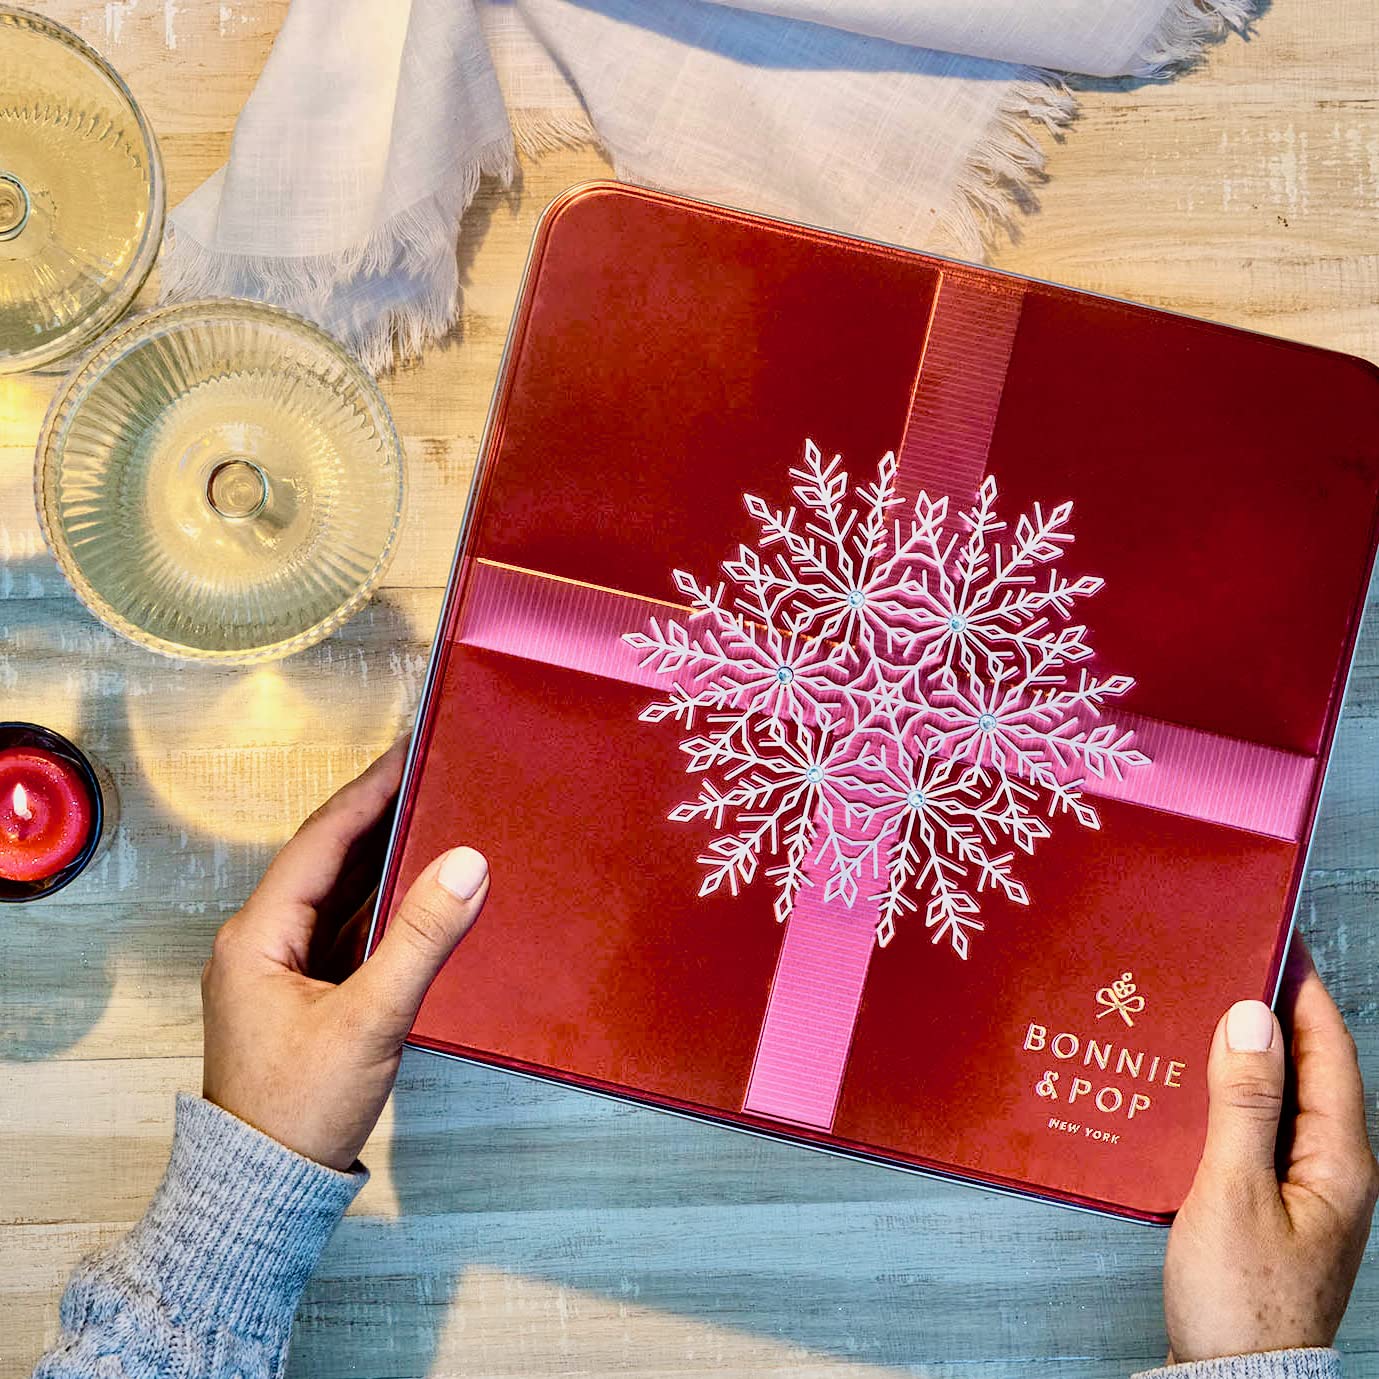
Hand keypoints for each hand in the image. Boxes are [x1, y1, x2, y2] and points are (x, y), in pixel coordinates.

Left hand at [201, 742, 489, 1170]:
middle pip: (325, 860)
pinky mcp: (300, 994)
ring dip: (380, 858)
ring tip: (429, 817)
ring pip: (335, 895)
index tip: (407, 752)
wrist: (264, 1191)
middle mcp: (260, 942)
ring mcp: (278, 968)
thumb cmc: (299, 1110)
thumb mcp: (369, 1018)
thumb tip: (466, 864)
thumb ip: (421, 938)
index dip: (367, 793)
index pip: (320, 841)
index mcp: (258, 935)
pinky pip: (343, 930)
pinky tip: (415, 892)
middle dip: (376, 815)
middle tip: (426, 773)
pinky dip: (380, 905)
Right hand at [1164, 938, 1377, 1361]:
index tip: (1274, 937)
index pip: (1329, 1048)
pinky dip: (1230, 1095)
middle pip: (1310, 1068)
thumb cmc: (1240, 1298)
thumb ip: (1244, 1101)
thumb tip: (1250, 1015)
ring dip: (1247, 1053)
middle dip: (1273, 1012)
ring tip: (1201, 1011)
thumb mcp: (1234, 1190)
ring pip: (1281, 1099)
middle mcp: (1333, 1169)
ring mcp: (1305, 1191)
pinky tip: (1191, 1087)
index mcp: (1340, 1159)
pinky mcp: (1272, 1208)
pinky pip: (1258, 1129)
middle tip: (1227, 962)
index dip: (1302, 989)